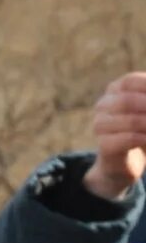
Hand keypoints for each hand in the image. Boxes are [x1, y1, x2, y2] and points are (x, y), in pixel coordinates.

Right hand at [85, 73, 145, 201]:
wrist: (126, 160)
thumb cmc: (143, 129)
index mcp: (115, 90)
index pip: (131, 81)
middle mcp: (103, 105)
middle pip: (128, 100)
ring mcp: (100, 125)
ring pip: (129, 121)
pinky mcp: (104, 145)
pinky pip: (127, 139)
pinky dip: (145, 139)